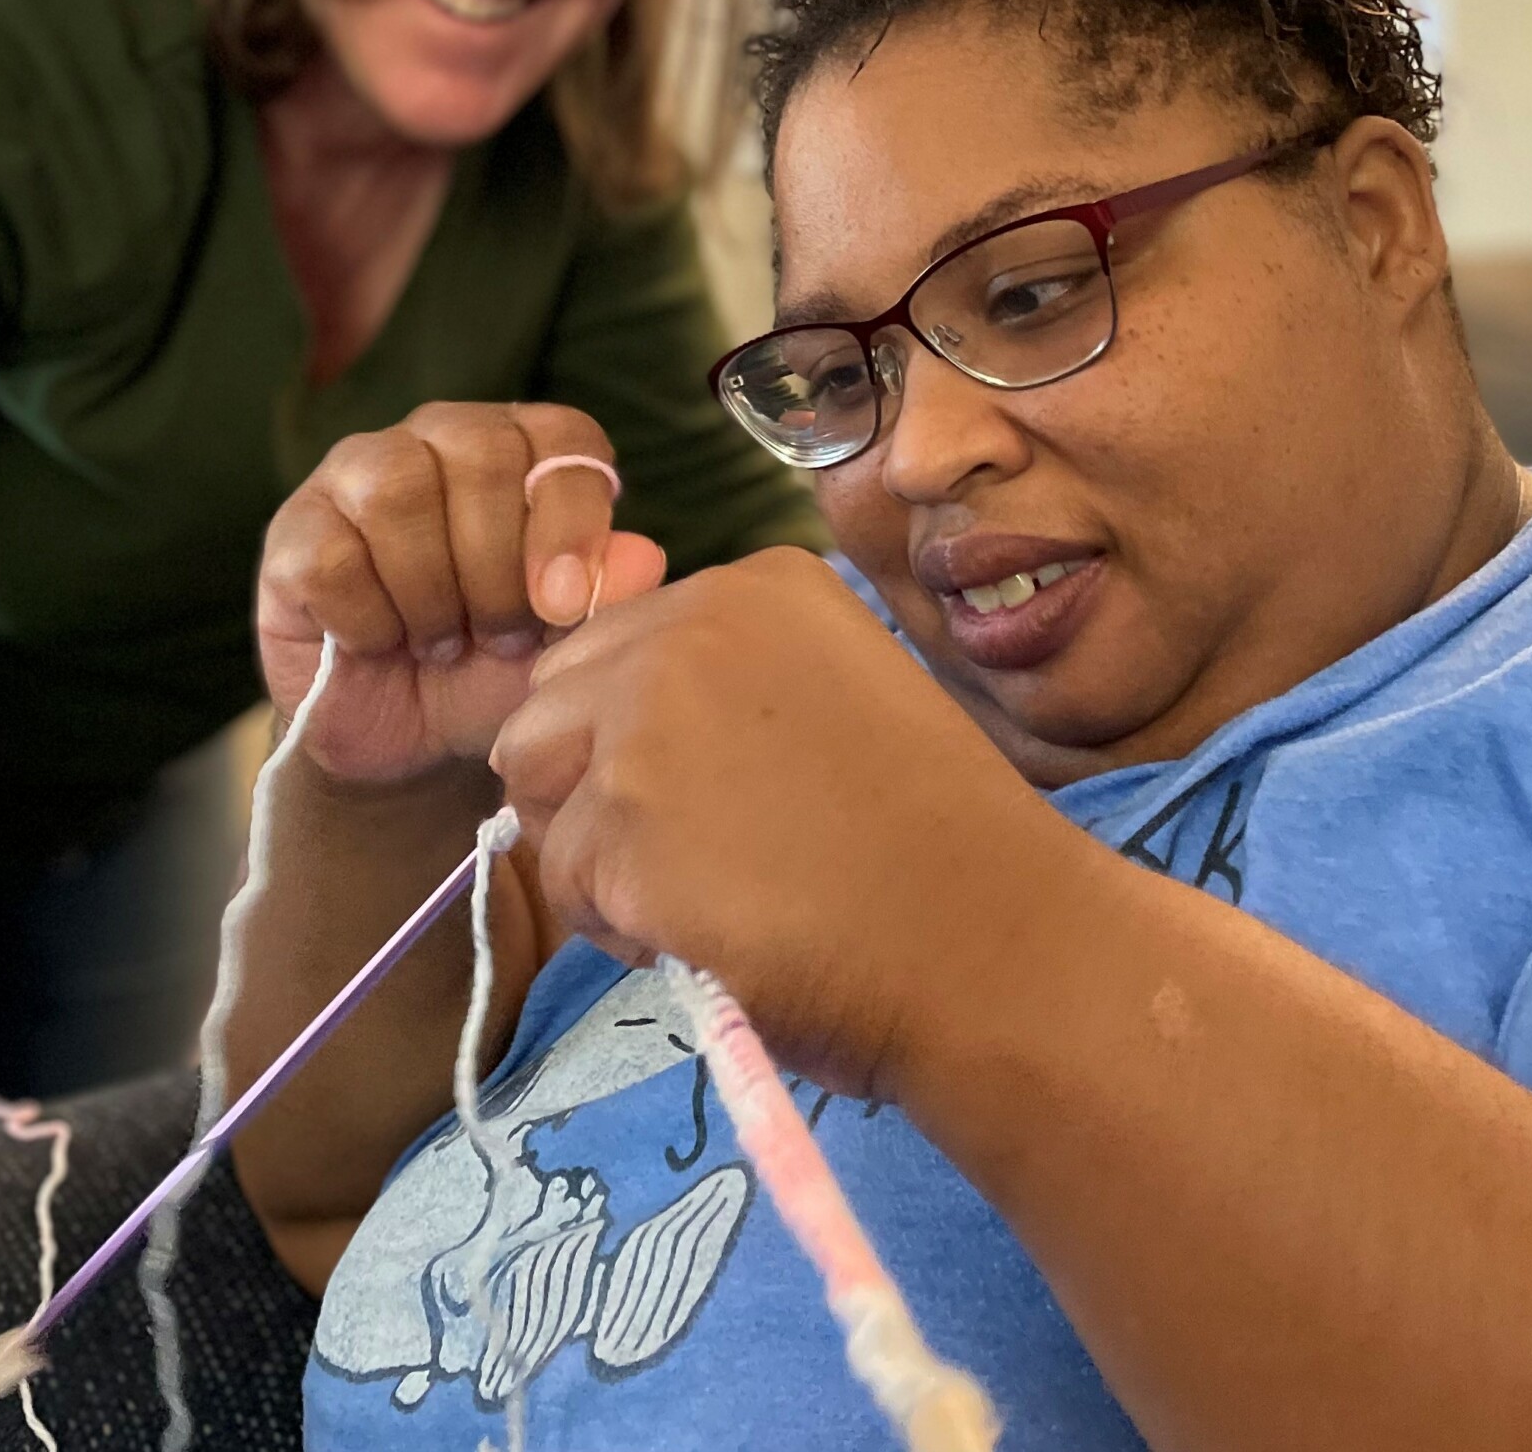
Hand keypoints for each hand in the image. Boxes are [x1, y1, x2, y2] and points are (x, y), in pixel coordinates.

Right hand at [257, 402, 665, 787]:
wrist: (407, 744)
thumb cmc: (495, 673)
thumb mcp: (566, 647)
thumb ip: (609, 598)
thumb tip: (645, 559)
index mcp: (521, 449)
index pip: (560, 437)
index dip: (571, 517)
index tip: (566, 604)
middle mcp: (438, 439)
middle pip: (480, 454)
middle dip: (499, 566)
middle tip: (502, 637)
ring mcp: (355, 474)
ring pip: (397, 494)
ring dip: (433, 591)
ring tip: (443, 643)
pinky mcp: (293, 529)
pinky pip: (333, 557)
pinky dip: (369, 619)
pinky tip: (382, 644)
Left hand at [491, 546, 1074, 1101]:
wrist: (993, 947)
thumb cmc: (933, 847)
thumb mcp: (835, 701)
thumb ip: (724, 687)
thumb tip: (598, 732)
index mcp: (756, 585)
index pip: (611, 649)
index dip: (644, 739)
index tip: (738, 794)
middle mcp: (689, 626)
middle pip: (549, 706)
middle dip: (594, 788)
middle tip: (705, 857)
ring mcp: (646, 721)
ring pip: (538, 790)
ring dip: (595, 855)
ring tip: (702, 899)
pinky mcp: (619, 824)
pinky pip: (561, 882)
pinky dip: (618, 927)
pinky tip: (714, 937)